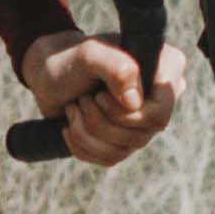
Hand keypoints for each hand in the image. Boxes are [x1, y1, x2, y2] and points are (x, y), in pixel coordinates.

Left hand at [14, 32, 183, 168]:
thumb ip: (116, 67)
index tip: (99, 95)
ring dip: (87, 132)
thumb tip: (135, 104)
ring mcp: (144, 120)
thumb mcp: (89, 54)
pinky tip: (70, 124)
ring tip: (74, 106)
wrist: (49, 74)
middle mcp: (160, 97)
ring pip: (124, 150)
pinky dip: (82, 145)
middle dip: (101, 122)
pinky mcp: (125, 138)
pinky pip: (110, 158)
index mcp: (165, 68)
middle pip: (142, 136)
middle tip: (83, 99)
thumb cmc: (70, 58)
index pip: (161, 112)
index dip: (127, 115)